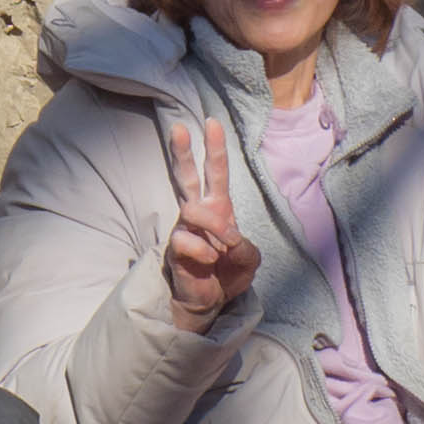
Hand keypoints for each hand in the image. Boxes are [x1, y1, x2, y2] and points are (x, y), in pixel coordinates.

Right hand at [155, 113, 258, 326]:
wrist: (210, 301)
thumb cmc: (228, 273)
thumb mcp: (249, 259)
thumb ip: (243, 247)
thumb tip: (225, 237)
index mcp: (218, 208)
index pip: (215, 172)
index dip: (214, 148)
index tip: (211, 122)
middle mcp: (197, 213)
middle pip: (185, 176)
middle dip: (182, 151)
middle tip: (178, 127)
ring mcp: (183, 229)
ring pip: (192, 209)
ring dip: (214, 228)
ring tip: (220, 249)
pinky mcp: (174, 248)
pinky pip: (188, 241)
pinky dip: (204, 254)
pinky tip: (208, 264)